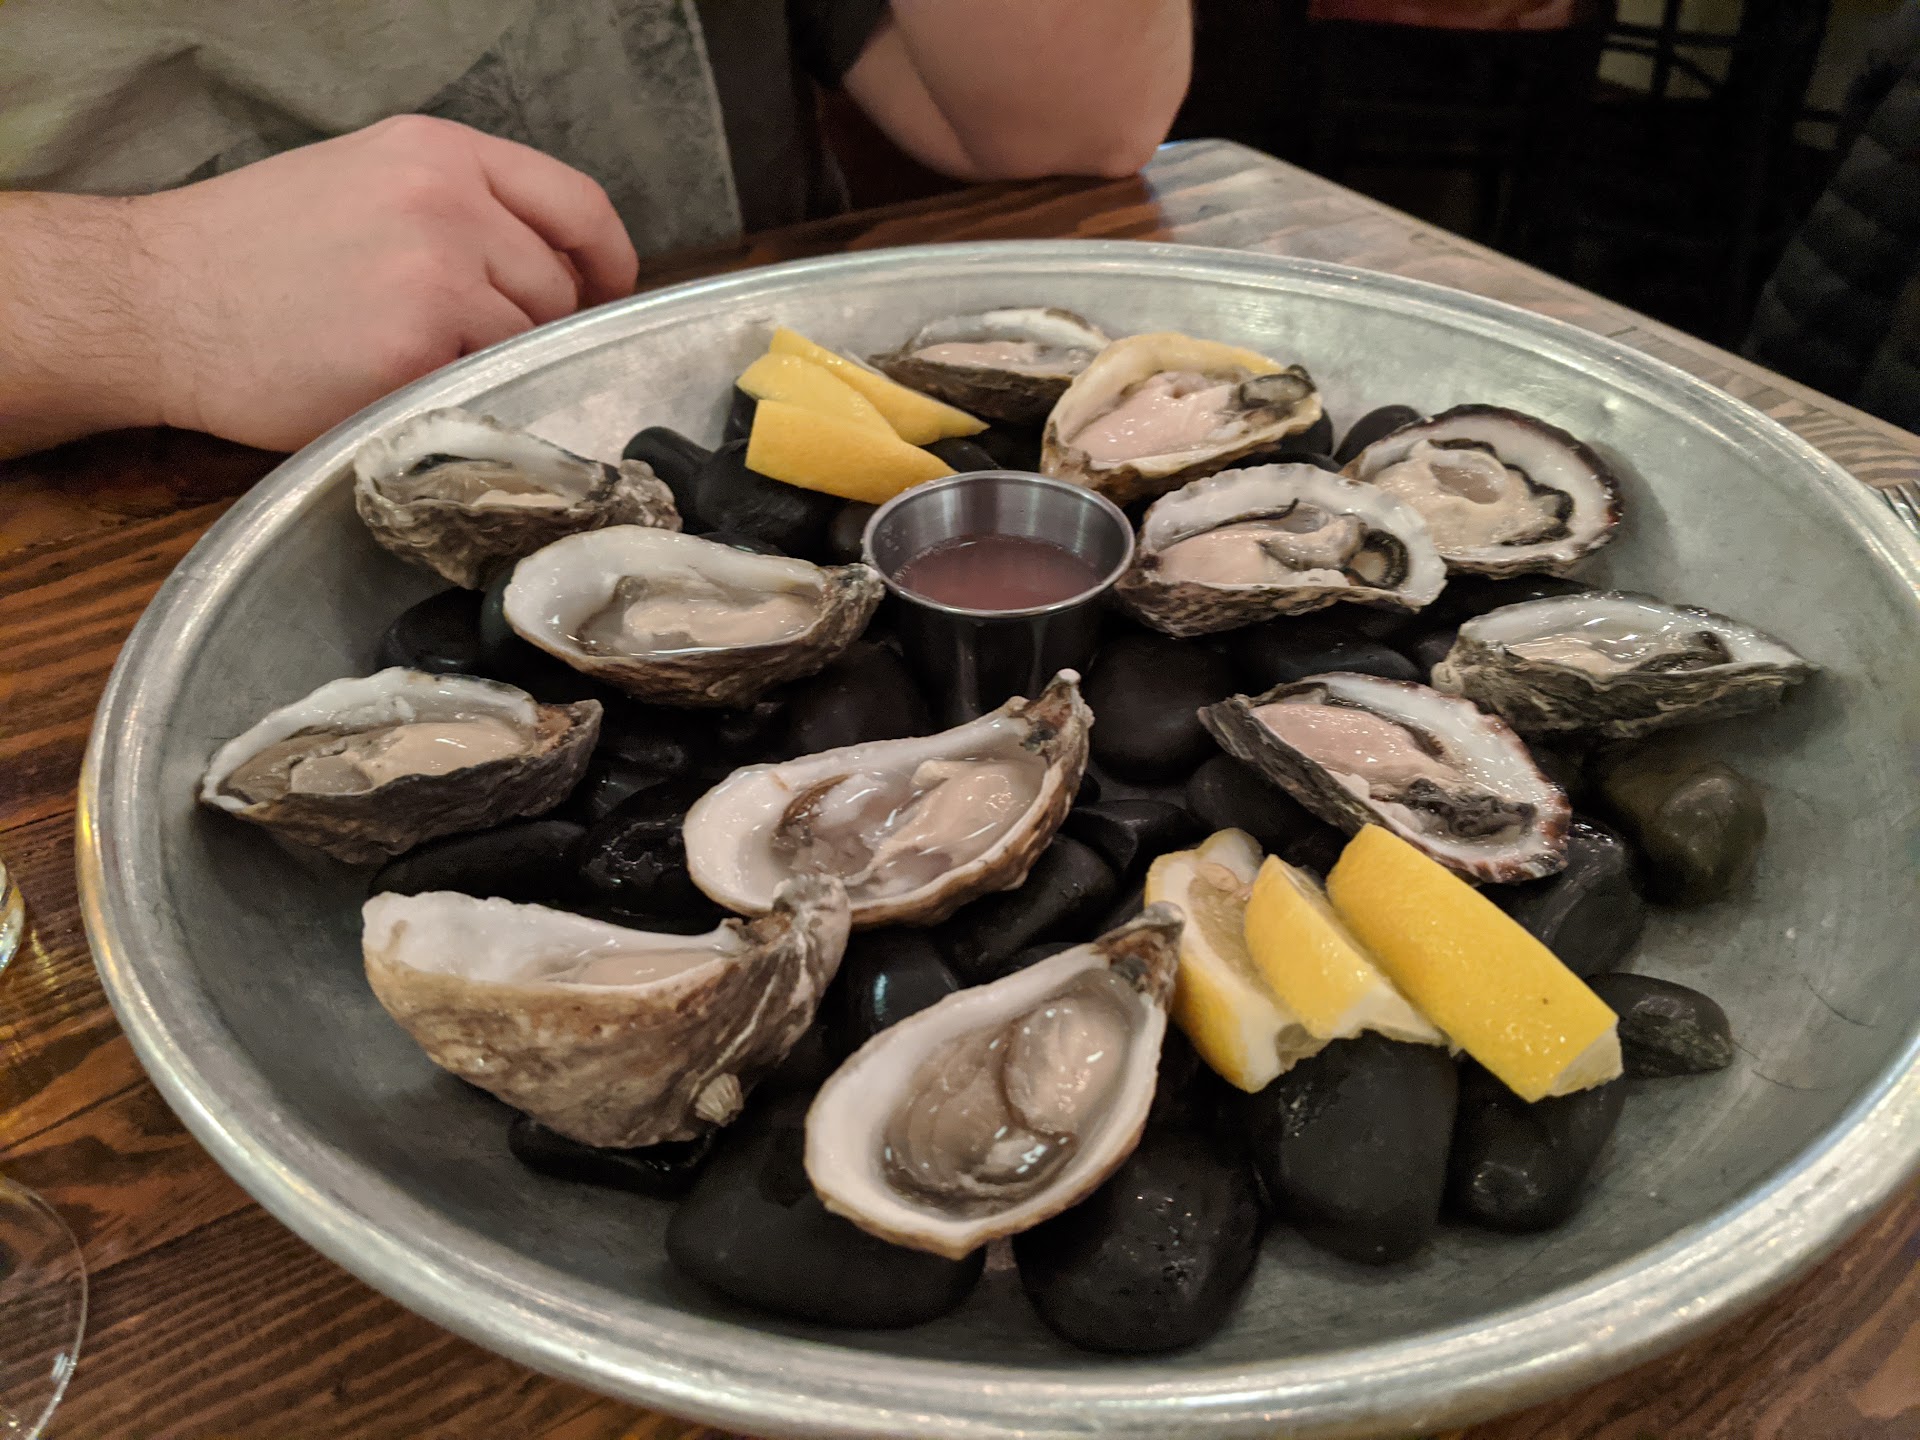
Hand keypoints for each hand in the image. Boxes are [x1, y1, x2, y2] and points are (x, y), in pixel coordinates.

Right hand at [0, 116, 637, 457]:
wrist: (154, 299)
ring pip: (526, 340)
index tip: (604, 293)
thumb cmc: (250, 252)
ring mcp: (438, 275)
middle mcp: (449, 203)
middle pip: (558, 285)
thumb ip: (462, 207)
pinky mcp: (418, 348)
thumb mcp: (364, 182)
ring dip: (489, 363)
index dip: (605, 259)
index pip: (577, 203)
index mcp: (439, 153)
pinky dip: (457, 396)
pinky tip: (397, 384)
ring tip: (417, 361)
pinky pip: (484, 384)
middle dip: (532, 325)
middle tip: (469, 346)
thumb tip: (551, 267)